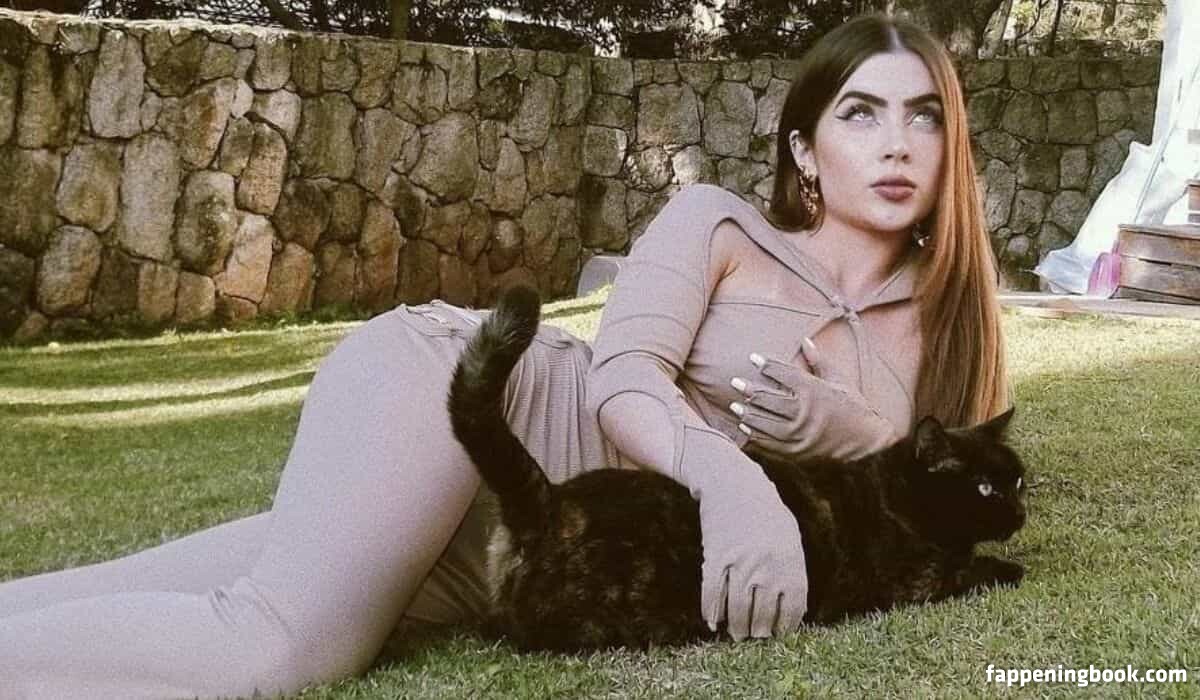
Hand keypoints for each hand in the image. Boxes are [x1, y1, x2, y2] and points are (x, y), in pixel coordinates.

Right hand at [686, 428, 808, 639]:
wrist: (733, 483)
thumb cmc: (765, 512)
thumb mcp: (788, 537)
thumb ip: (791, 571)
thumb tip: (790, 609)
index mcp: (791, 561)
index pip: (792, 609)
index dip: (785, 627)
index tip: (778, 635)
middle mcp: (767, 566)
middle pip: (762, 614)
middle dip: (758, 632)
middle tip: (753, 638)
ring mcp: (740, 563)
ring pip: (737, 609)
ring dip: (736, 627)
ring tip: (736, 634)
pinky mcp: (715, 557)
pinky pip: (713, 593)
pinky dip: (711, 611)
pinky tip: (713, 622)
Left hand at [728, 338, 898, 459]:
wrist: (869, 444)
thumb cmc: (855, 407)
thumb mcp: (840, 381)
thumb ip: (819, 361)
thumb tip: (805, 340)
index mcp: (815, 392)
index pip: (784, 374)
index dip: (767, 365)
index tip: (754, 358)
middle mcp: (804, 413)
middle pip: (769, 398)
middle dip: (749, 389)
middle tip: (734, 382)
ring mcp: (799, 434)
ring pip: (765, 422)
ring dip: (748, 413)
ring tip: (734, 406)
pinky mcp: (797, 451)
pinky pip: (770, 443)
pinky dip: (755, 435)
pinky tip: (745, 427)